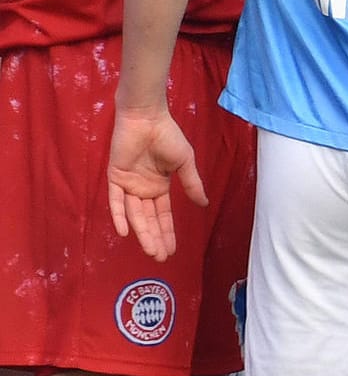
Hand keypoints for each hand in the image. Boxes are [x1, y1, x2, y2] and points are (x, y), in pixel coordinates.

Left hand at [107, 104, 207, 260]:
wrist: (148, 118)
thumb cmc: (168, 136)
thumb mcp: (185, 163)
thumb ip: (192, 184)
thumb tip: (204, 204)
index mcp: (159, 187)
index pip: (163, 215)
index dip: (167, 233)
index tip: (173, 251)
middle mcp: (143, 189)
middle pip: (149, 220)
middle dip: (155, 239)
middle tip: (161, 258)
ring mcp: (128, 184)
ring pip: (135, 215)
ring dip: (142, 233)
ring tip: (151, 250)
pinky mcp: (115, 176)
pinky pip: (115, 201)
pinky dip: (119, 216)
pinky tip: (124, 233)